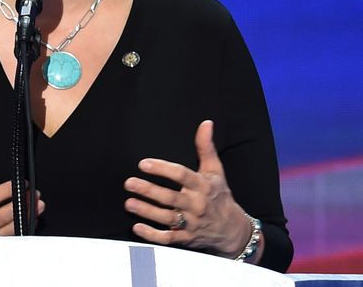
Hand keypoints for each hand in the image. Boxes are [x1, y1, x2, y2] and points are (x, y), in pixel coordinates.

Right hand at [0, 151, 44, 243]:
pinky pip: (4, 243)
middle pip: (1, 216)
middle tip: (35, 194)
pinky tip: (29, 224)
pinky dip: (18, 233)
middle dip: (20, 204)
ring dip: (24, 219)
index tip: (20, 182)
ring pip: (6, 231)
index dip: (6, 190)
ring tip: (38, 207)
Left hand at [123, 120, 251, 256]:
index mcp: (202, 186)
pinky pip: (168, 238)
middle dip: (148, 190)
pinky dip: (153, 235)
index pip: (181, 175)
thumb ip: (206, 147)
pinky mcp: (186, 238)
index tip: (143, 164)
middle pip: (170, 197)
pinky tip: (137, 227)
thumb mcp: (215, 170)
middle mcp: (196, 205)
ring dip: (146, 211)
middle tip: (129, 183)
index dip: (162, 169)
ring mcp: (191, 223)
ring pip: (166, 218)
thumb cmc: (219, 195)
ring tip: (129, 203)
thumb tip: (206, 123)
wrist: (233, 230)